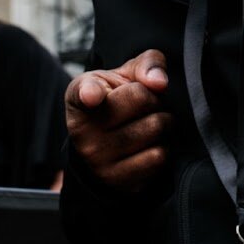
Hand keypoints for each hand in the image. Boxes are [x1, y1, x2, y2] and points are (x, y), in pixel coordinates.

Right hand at [65, 50, 172, 193]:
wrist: (102, 146)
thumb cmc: (116, 101)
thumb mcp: (124, 75)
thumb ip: (145, 64)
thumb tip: (159, 82)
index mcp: (80, 95)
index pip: (85, 93)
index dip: (90, 93)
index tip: (93, 96)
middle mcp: (83, 130)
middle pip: (144, 99)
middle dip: (154, 98)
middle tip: (144, 105)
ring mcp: (98, 158)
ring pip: (156, 127)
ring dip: (163, 122)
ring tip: (147, 123)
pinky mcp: (117, 179)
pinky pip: (159, 156)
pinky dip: (163, 147)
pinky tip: (148, 144)